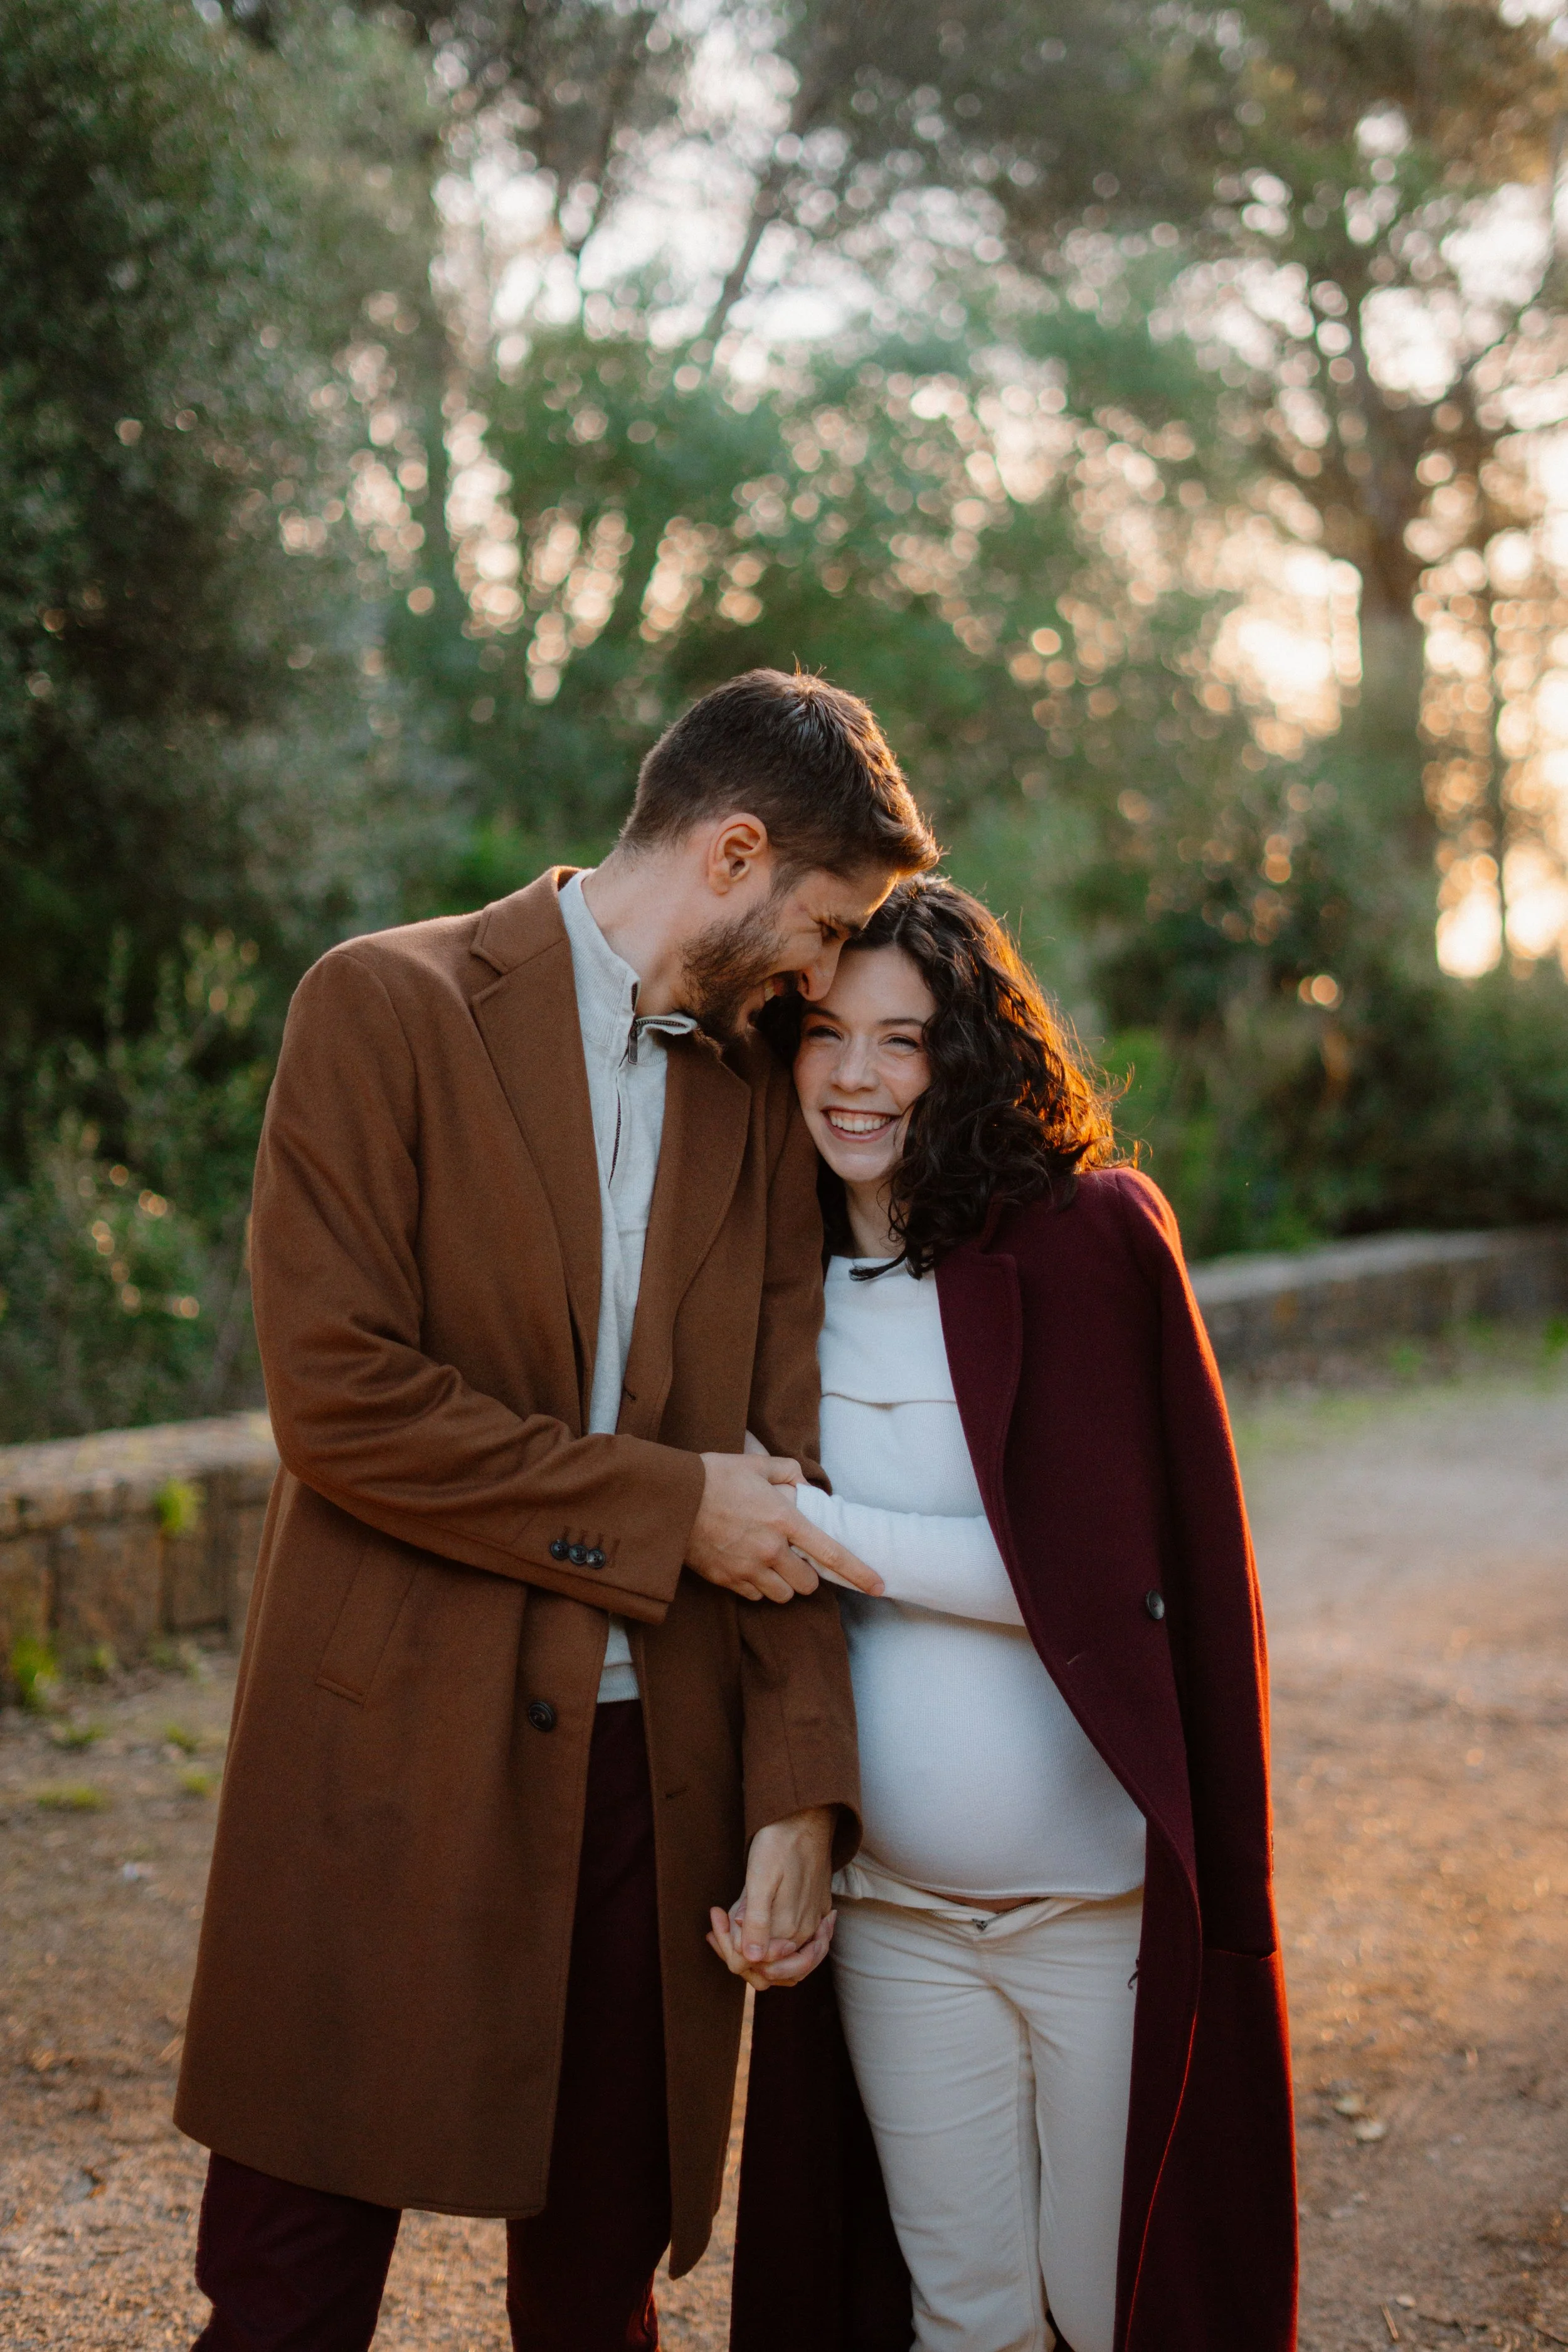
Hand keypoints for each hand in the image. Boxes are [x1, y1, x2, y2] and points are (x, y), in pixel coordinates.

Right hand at [687, 1452, 882, 1603]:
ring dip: (783, 1584)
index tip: (878, 1587)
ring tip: (771, 1564)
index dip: (859, 1573)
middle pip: (807, 1585)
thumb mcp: (755, 1464)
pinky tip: (748, 1567)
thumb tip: (802, 1484)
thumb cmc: (713, 1477)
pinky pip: (755, 1596)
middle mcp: (771, 1550)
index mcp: (784, 1520)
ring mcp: (748, 1569)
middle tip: (796, 1559)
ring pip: (782, 1595)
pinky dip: (758, 1587)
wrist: (670, 1500)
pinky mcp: (727, 1580)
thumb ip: (786, 1471)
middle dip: (807, 1576)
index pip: (832, 1554)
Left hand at [706, 1804, 837, 1989]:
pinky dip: (772, 1939)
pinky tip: (752, 1920)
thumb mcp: (760, 1878)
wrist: (806, 1818)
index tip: (715, 1915)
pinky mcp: (817, 1915)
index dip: (728, 1946)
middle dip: (737, 1949)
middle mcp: (804, 1935)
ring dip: (753, 1945)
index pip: (751, 1964)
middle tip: (719, 1919)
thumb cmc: (779, 1844)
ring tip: (732, 1918)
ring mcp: (813, 1926)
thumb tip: (752, 1959)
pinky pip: (794, 1944)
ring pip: (780, 1960)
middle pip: (765, 1967)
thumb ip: (758, 1921)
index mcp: (788, 1929)